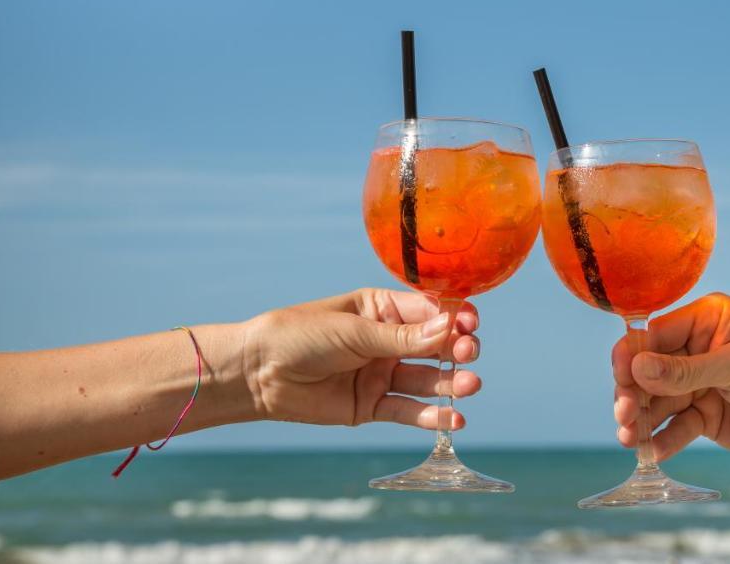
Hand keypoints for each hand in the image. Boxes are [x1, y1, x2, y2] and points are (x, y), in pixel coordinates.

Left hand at [242, 289, 480, 429]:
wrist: (258, 373)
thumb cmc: (300, 336)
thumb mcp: (353, 331)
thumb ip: (401, 338)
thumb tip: (449, 329)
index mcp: (382, 309)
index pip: (428, 312)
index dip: (453, 318)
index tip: (471, 324)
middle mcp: (387, 342)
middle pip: (433, 346)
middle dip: (456, 350)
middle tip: (468, 354)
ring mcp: (381, 374)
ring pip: (426, 380)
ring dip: (451, 383)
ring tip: (470, 386)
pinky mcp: (371, 406)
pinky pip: (407, 411)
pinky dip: (431, 416)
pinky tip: (454, 419)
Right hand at [613, 293, 729, 461]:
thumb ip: (687, 370)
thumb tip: (637, 368)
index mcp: (707, 320)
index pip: (656, 334)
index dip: (634, 356)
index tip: (621, 378)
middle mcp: (697, 349)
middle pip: (649, 370)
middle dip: (633, 393)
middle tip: (625, 417)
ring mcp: (700, 384)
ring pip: (656, 401)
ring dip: (641, 420)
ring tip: (631, 439)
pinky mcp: (705, 416)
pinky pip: (675, 427)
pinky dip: (662, 440)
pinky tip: (654, 453)